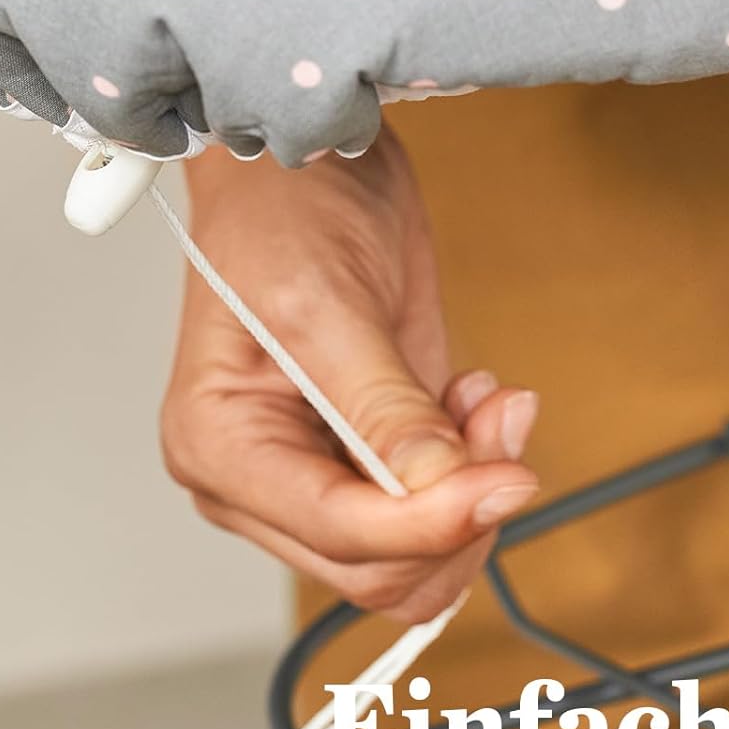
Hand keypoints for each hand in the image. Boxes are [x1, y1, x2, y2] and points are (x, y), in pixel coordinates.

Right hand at [161, 130, 538, 622]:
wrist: (311, 161)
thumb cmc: (283, 211)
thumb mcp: (328, 306)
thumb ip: (384, 410)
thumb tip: (445, 492)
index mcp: (221, 449)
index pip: (338, 534)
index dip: (431, 522)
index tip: (507, 476)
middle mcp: (263, 478)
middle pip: (378, 567)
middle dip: (457, 507)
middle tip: (503, 423)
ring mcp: (319, 468)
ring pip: (416, 550)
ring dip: (473, 488)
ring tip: (492, 402)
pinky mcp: (371, 450)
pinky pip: (435, 504)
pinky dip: (474, 465)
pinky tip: (474, 397)